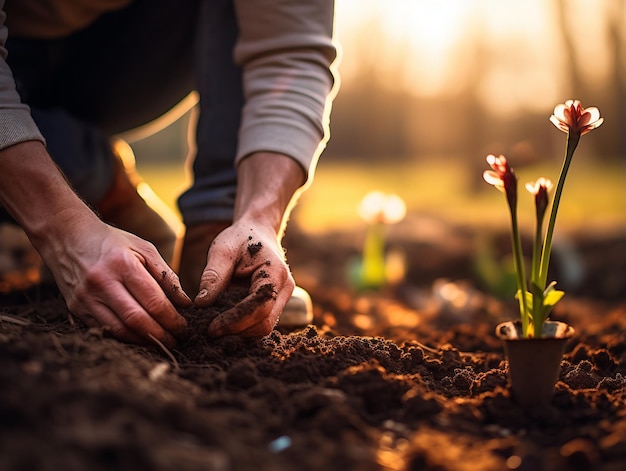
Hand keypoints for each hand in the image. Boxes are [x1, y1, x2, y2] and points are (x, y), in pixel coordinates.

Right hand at [0, 141, 190, 347]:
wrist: (67, 237)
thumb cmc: (112, 242)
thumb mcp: (144, 248)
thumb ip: (166, 275)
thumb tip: (185, 303)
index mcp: (122, 264)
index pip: (154, 301)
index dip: (173, 320)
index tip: (186, 328)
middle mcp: (101, 282)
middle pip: (137, 320)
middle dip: (162, 335)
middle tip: (179, 341)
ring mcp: (85, 298)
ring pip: (120, 330)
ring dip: (145, 341)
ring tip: (163, 342)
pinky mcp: (75, 309)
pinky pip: (105, 330)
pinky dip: (125, 338)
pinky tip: (141, 338)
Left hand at [193, 221, 294, 337]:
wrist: (258, 231)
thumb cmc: (240, 238)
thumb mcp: (222, 250)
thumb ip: (213, 276)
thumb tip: (201, 305)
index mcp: (275, 273)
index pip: (260, 308)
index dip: (236, 322)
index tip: (211, 328)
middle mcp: (284, 289)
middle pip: (264, 324)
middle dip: (236, 331)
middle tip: (208, 331)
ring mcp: (282, 298)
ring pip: (263, 328)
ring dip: (239, 332)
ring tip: (214, 327)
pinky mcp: (275, 304)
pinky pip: (260, 323)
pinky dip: (242, 327)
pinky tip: (224, 323)